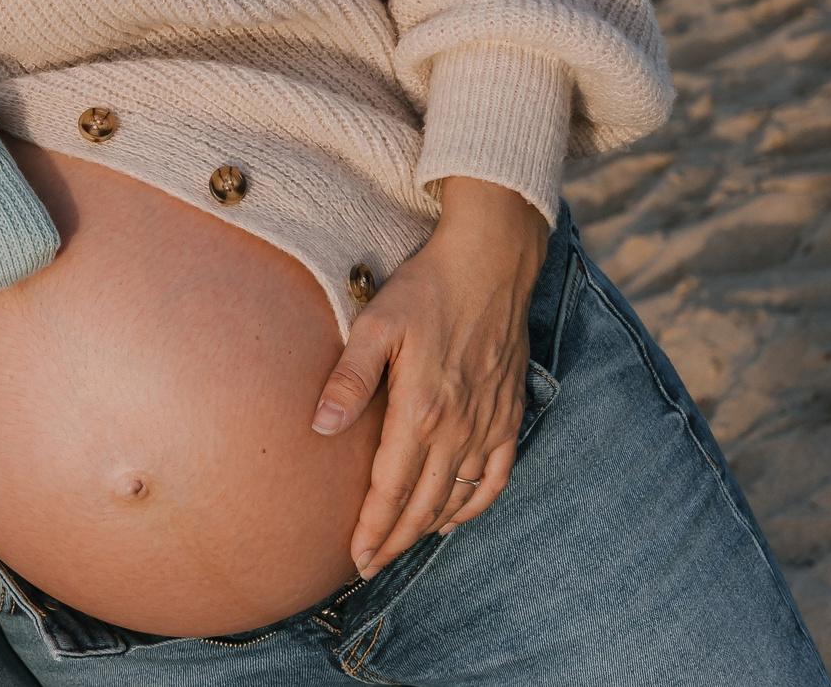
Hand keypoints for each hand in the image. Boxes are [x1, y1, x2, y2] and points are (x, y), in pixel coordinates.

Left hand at [312, 177, 547, 576]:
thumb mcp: (374, 325)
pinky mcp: (509, 415)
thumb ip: (348, 380)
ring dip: (429, 528)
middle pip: (424, 505)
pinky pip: (496, 477)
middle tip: (369, 566)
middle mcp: (459, 428)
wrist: (491, 264)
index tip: (355, 559)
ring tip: (401, 546)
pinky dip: (475, 506)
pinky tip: (455, 518)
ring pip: (459, 498)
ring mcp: (489, 425)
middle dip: (395, 540)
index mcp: (421, 411)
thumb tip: (320, 427)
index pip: (392, 489)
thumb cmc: (425, 290)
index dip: (373, 529)